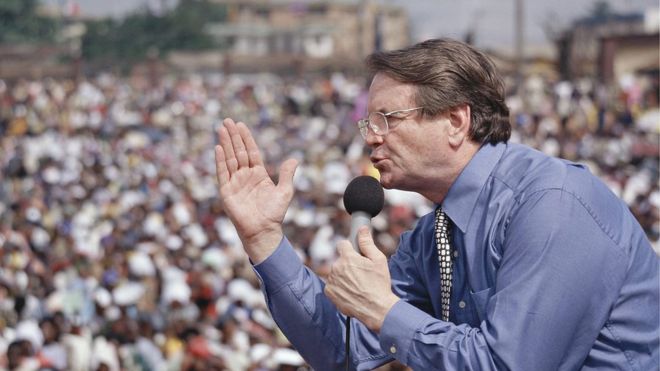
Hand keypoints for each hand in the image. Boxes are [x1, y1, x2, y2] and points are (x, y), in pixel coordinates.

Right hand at [215, 118, 297, 262]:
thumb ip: (286, 175)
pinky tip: (218, 148)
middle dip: (233, 136)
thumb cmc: (274, 213)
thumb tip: (294, 160)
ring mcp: (235, 183)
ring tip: (221, 128)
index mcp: (258, 174)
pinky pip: (223, 173)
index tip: (241, 125)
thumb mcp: (285, 192)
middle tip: (227, 120)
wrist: (264, 231)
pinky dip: (220, 161)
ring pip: (230, 158)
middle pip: (238, 151)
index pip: (251, 152)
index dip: (246, 138)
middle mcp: (245, 176)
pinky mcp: (227, 192)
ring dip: (225, 143)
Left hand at [324, 227, 399, 331]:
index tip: (356, 254)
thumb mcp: (378, 260)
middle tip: (361, 274)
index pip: (342, 244)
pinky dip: (339, 287)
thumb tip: (362, 228)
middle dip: (348, 264)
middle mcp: (336, 267)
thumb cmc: (379, 284)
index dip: (350, 248)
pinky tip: (351, 292)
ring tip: (357, 285)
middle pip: (340, 260)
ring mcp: (331, 281)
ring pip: (336, 273)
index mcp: (348, 257)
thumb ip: (367, 243)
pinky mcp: (329, 292)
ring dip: (343, 276)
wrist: (376, 309)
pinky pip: (332, 285)